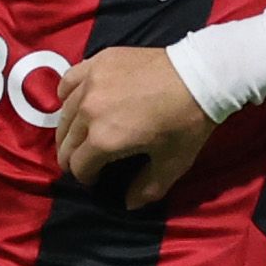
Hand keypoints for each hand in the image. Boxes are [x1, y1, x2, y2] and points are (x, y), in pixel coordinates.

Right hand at [56, 46, 216, 208]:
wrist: (200, 75)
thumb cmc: (186, 122)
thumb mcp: (172, 164)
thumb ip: (147, 189)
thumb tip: (128, 204)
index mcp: (104, 139)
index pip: (78, 167)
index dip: (87, 178)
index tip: (97, 178)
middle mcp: (88, 111)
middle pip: (65, 143)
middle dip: (74, 158)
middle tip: (89, 160)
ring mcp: (90, 82)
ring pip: (64, 114)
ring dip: (70, 131)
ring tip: (83, 135)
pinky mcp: (97, 62)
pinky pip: (68, 82)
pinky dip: (68, 96)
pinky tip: (78, 102)